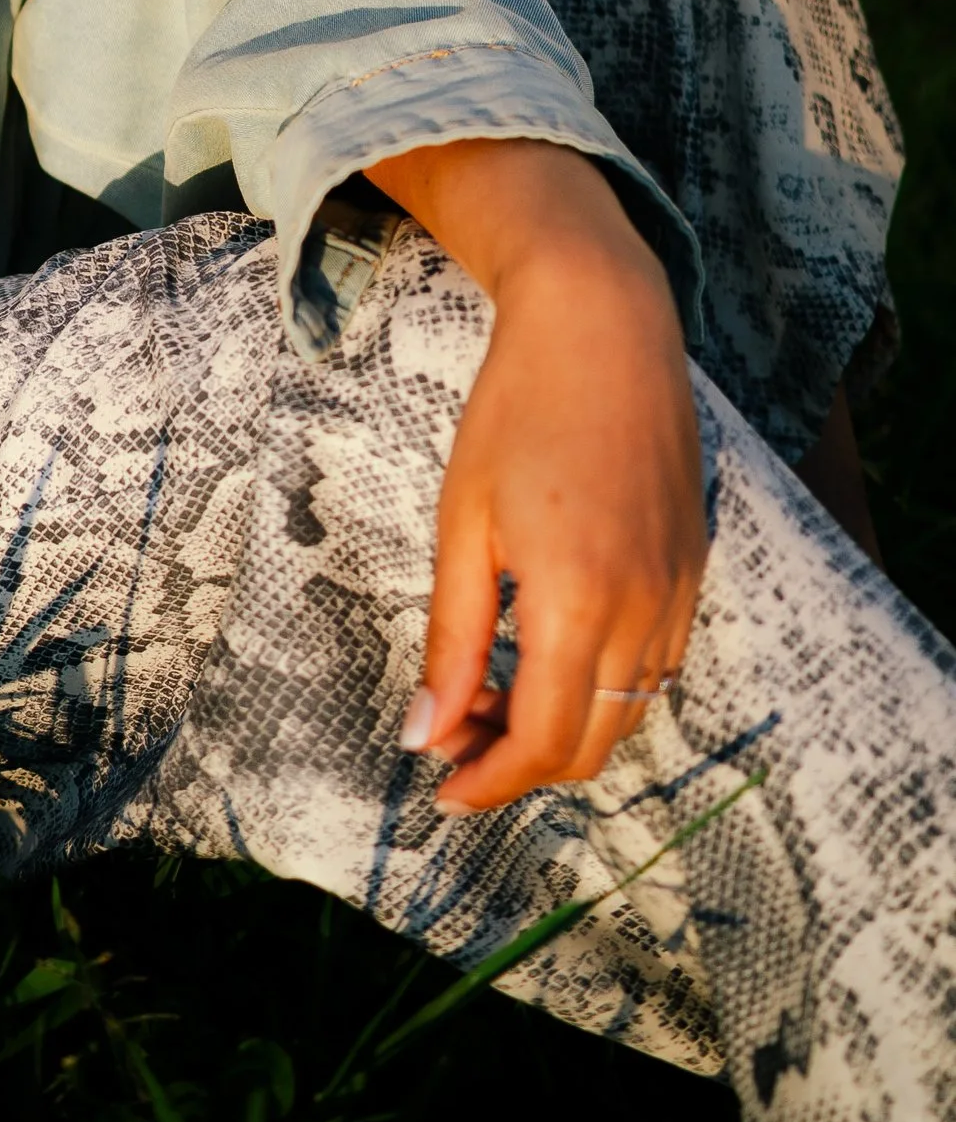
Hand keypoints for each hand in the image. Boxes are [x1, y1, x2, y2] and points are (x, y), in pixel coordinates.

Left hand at [366, 139, 705, 812]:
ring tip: (485, 691)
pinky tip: (544, 650)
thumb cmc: (516, 412)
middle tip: (452, 740)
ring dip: (560, 724)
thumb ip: (449, 635)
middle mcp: (642, 610)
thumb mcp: (462, 523)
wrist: (603, 328)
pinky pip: (654, 666)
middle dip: (518, 762)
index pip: (542, 741)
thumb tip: (426, 734)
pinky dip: (601, 685)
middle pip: (590, 743)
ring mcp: (679, 593)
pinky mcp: (694, 570)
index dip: (490, 783)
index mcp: (575, 600)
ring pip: (627, 711)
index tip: (441, 793)